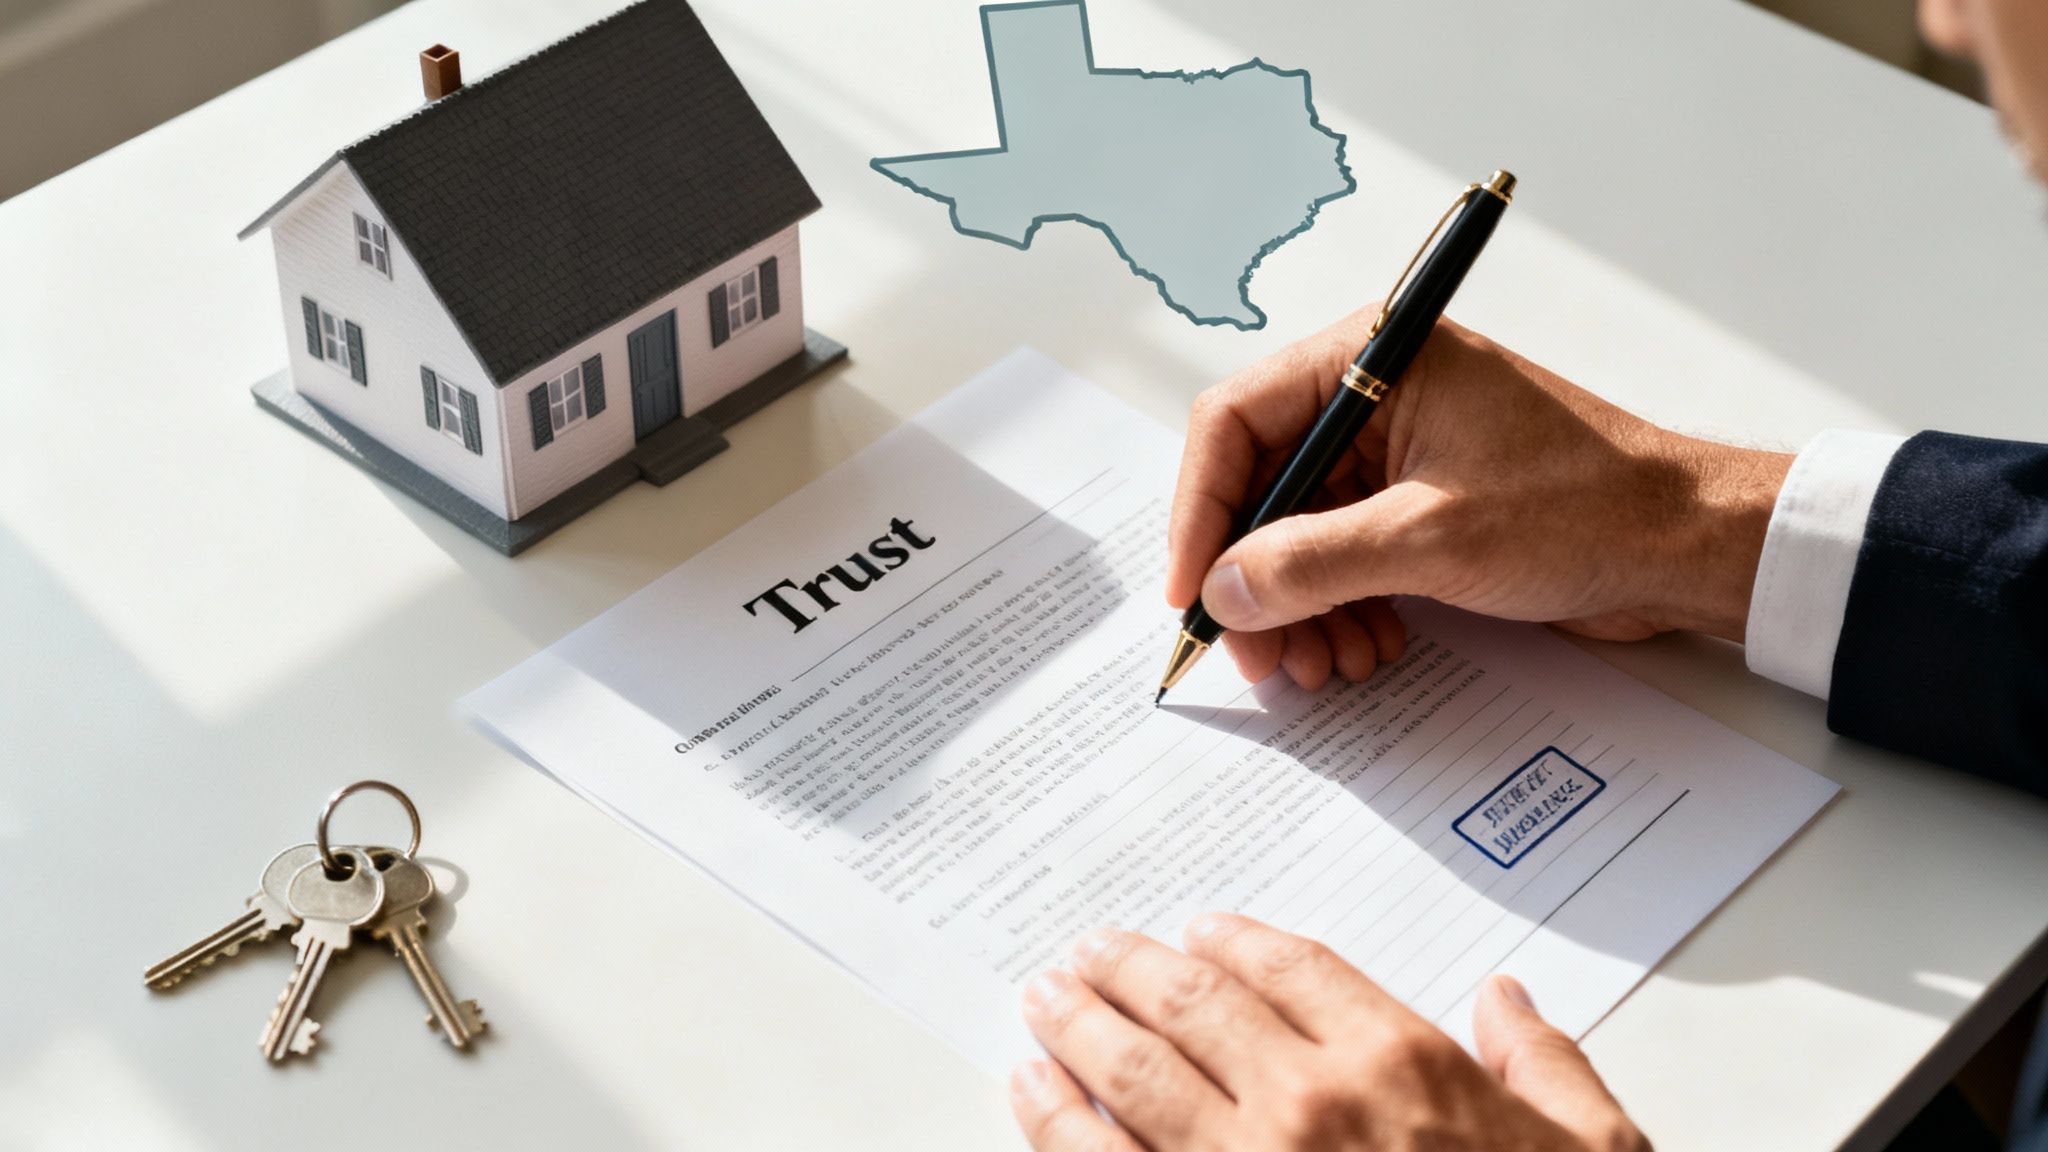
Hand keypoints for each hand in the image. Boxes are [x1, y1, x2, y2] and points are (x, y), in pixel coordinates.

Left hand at [1010, 916, 1647, 1151]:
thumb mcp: (1594, 1151)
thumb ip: (1545, 1065)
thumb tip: (1507, 1003)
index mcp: (1404, 1064)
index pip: (1292, 967)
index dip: (1234, 939)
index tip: (1198, 931)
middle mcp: (1312, 1103)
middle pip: (1195, 1004)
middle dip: (1130, 969)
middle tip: (1092, 951)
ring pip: (1134, 1071)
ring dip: (1079, 1024)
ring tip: (1046, 997)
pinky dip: (1055, 1119)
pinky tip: (1030, 1088)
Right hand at [1167, 309, 1791, 688]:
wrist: (1688, 546)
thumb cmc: (1586, 508)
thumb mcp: (1431, 538)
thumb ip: (1312, 563)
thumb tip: (1224, 590)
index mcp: (1372, 358)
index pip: (1236, 422)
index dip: (1201, 511)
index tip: (1193, 590)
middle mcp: (1375, 395)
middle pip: (1262, 486)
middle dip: (1253, 578)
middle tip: (1256, 656)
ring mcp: (1398, 453)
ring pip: (1299, 533)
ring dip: (1298, 608)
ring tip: (1321, 668)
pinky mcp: (1421, 504)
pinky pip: (1345, 557)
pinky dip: (1340, 609)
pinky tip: (1361, 651)